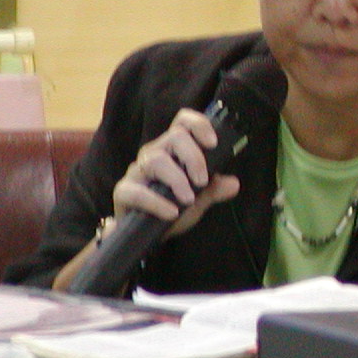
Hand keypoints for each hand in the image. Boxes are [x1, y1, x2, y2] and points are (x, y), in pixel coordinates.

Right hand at [113, 108, 240, 236]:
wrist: (147, 235)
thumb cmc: (173, 208)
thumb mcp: (199, 200)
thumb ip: (214, 190)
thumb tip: (233, 184)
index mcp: (173, 149)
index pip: (182, 122)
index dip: (198, 124)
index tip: (213, 143)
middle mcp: (154, 153)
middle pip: (174, 137)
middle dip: (193, 157)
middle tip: (202, 181)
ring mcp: (137, 171)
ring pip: (156, 160)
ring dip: (177, 180)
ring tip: (188, 200)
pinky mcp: (123, 191)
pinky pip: (137, 191)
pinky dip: (157, 202)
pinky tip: (172, 213)